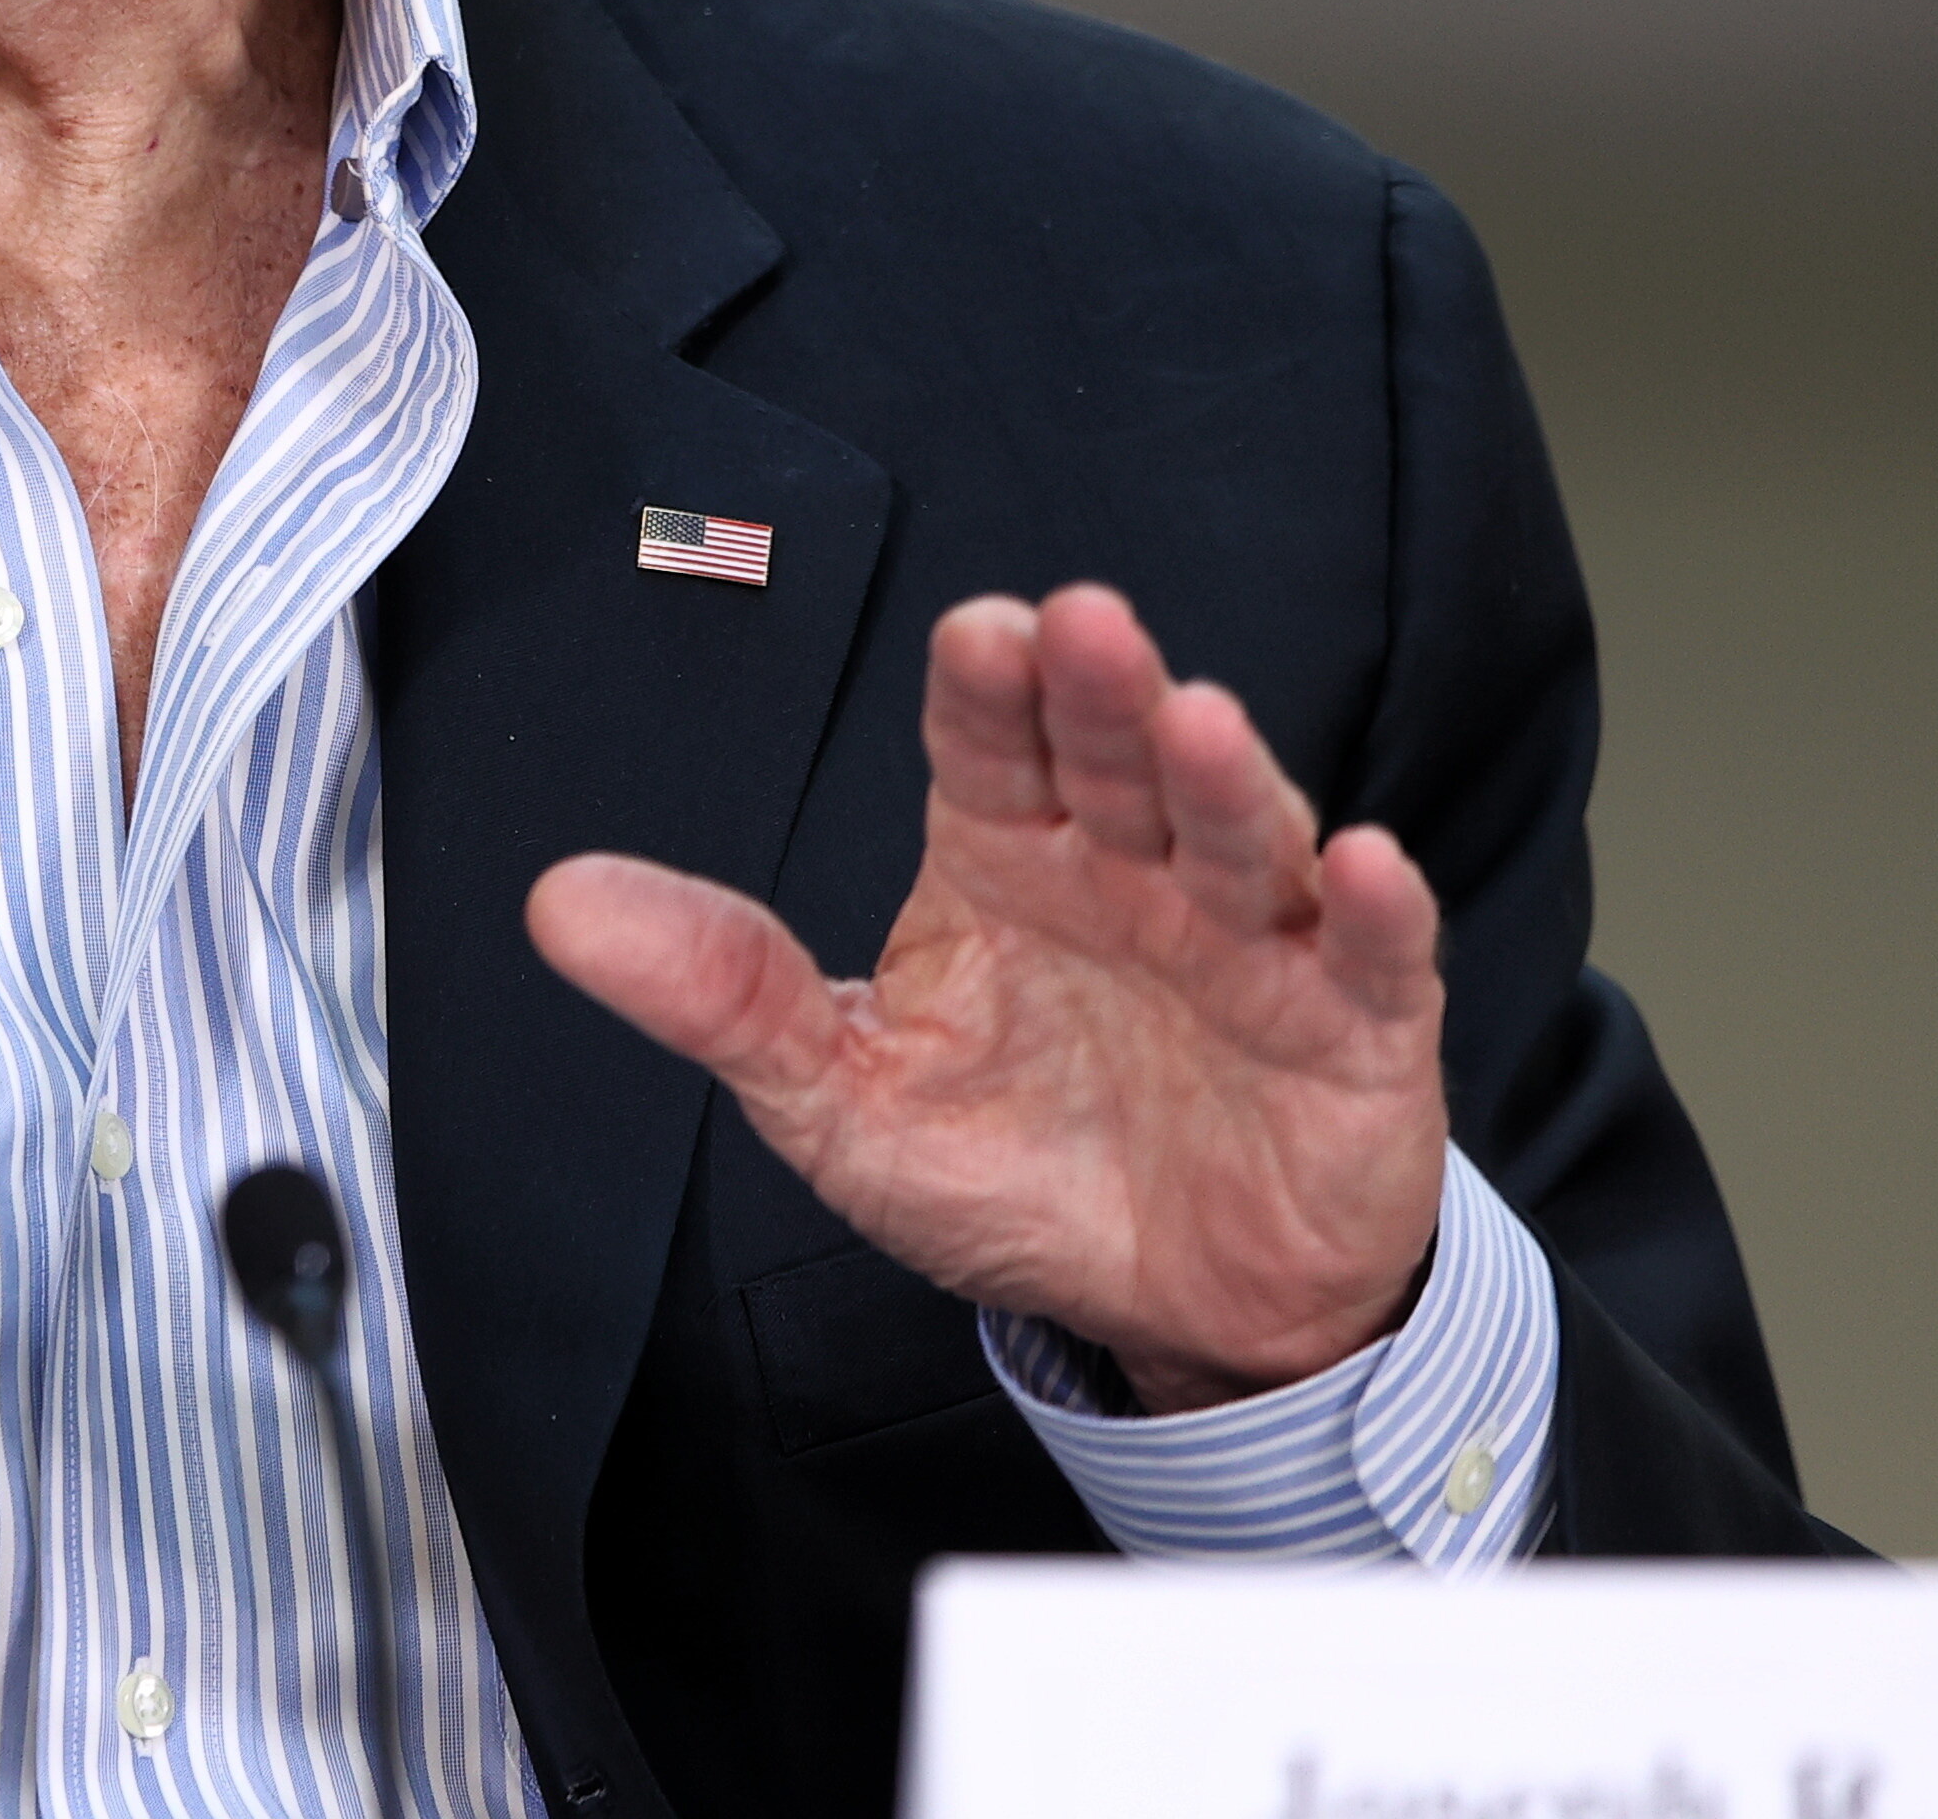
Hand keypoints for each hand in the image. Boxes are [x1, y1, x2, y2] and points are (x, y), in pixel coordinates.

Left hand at [528, 584, 1443, 1409]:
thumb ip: (725, 992)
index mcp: (1006, 859)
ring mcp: (1252, 942)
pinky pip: (1376, 961)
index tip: (975, 633)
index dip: (986, 687)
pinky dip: (1377, 912)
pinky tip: (1361, 865)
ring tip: (1196, 722)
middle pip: (1115, 759)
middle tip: (1081, 625)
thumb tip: (560, 901)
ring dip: (1224, 776)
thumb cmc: (1019, 1174)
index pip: (989, 745)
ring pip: (1241, 836)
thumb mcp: (842, 1098)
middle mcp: (1132, 873)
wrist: (1179, 1312)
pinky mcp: (1354, 1032)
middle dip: (1100, 692)